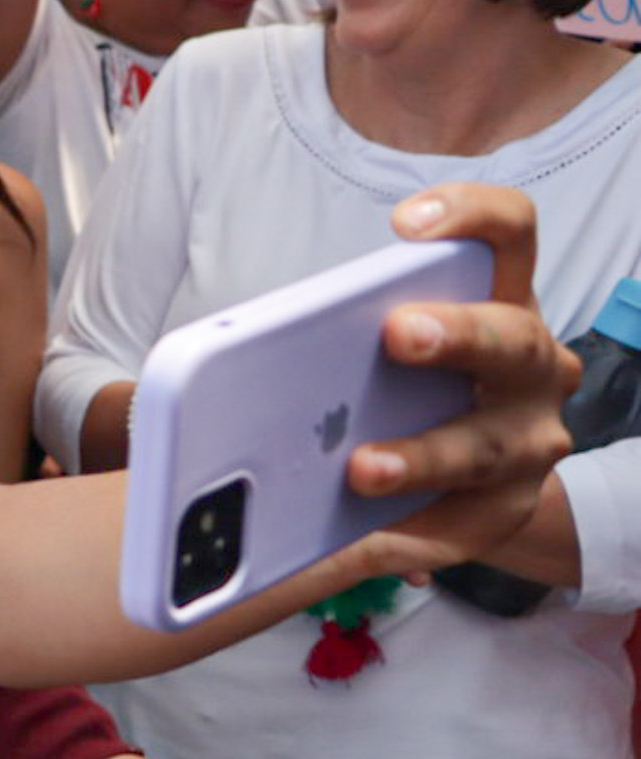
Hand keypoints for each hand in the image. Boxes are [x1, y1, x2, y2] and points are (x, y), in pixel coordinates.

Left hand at [344, 186, 574, 579]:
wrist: (465, 477)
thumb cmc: (405, 386)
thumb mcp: (378, 346)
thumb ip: (335, 330)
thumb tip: (224, 354)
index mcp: (500, 304)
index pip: (511, 235)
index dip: (472, 216)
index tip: (406, 223)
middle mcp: (533, 367)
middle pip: (513, 339)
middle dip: (458, 334)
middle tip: (398, 332)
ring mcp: (530, 442)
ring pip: (489, 446)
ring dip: (423, 456)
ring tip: (360, 468)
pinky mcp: (507, 513)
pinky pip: (461, 528)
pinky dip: (404, 535)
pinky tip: (358, 541)